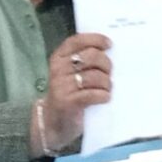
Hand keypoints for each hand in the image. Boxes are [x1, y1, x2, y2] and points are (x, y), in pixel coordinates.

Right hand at [31, 33, 112, 155]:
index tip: (109, 44)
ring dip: (107, 83)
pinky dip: (103, 95)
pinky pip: (93, 94)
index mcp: (58, 57)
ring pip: (95, 76)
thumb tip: (108, 51)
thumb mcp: (69, 73)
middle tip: (109, 73)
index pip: (77, 41)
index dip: (95, 39)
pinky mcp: (67, 102)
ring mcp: (61, 85)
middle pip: (91, 56)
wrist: (53, 121)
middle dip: (106, 64)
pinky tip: (104, 98)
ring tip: (107, 88)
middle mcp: (58, 69)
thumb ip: (82, 61)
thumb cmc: (67, 93)